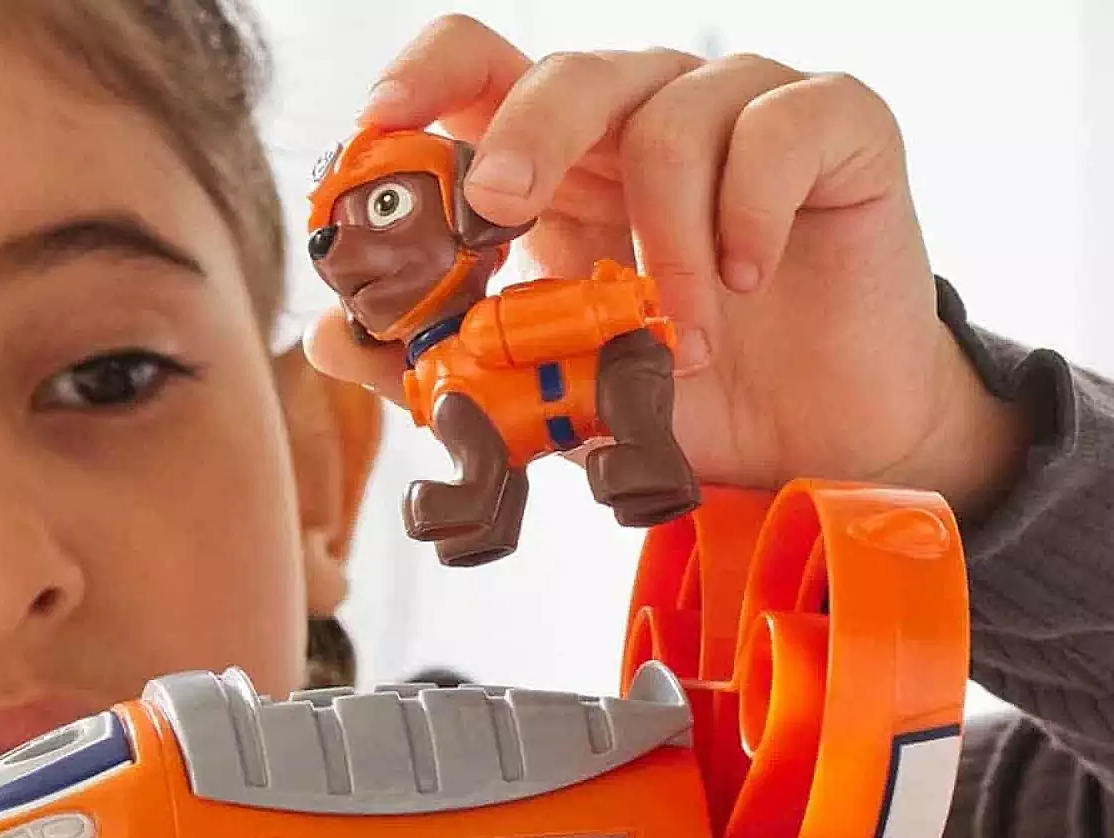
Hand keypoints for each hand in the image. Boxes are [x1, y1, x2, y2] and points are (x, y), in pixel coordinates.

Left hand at [305, 15, 1028, 517]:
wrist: (820, 440)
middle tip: (499, 210)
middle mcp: (643, 120)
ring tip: (682, 342)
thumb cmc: (691, 398)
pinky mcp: (836, 127)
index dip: (419, 83)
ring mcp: (741, 113)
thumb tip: (328, 333)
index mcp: (566, 169)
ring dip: (663, 243)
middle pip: (566, 70)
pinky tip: (748, 283)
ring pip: (673, 110)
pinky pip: (781, 127)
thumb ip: (449, 362)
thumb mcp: (554, 391)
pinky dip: (750, 212)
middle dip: (522, 134)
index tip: (373, 134)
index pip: (480, 74)